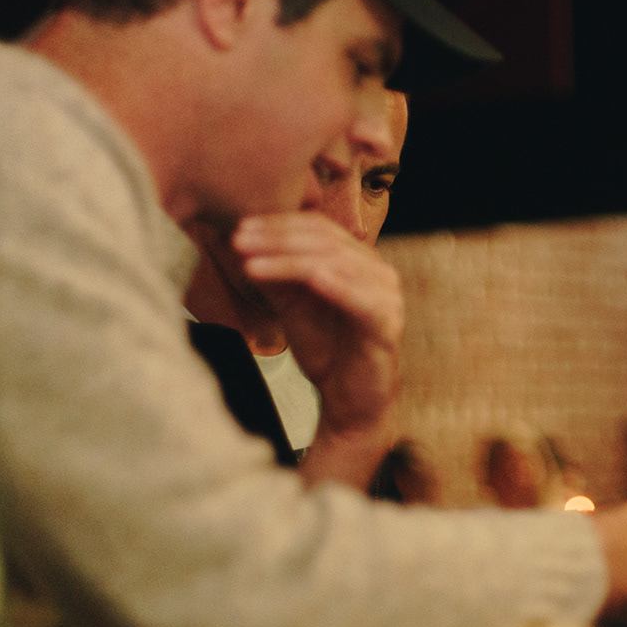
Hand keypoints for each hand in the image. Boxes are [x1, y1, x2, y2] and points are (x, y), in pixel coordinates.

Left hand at [232, 212, 402, 435]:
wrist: (351, 402)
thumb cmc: (328, 351)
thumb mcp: (293, 308)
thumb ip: (275, 277)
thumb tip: (240, 244)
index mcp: (358, 261)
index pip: (318, 228)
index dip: (278, 224)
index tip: (239, 228)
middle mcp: (377, 271)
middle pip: (325, 241)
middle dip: (277, 239)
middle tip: (240, 240)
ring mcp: (386, 297)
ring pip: (337, 264)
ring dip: (290, 260)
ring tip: (252, 264)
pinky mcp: (388, 325)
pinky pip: (362, 299)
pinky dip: (335, 286)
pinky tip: (308, 278)